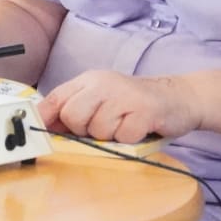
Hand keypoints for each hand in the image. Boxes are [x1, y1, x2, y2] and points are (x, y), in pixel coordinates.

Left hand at [38, 71, 201, 145]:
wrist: (181, 97)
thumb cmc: (135, 104)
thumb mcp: (102, 99)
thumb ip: (75, 109)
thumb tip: (45, 128)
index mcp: (89, 81)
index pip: (55, 99)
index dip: (44, 119)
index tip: (39, 134)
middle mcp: (104, 84)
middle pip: (72, 116)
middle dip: (83, 130)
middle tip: (103, 128)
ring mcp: (125, 96)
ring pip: (98, 129)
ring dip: (110, 136)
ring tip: (124, 125)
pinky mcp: (145, 111)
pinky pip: (123, 137)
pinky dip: (129, 139)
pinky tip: (139, 128)